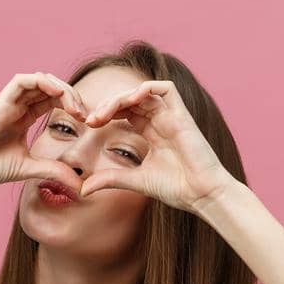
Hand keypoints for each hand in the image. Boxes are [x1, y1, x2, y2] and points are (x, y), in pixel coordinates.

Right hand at [0, 72, 90, 196]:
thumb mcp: (29, 169)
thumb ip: (53, 171)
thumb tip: (80, 184)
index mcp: (23, 118)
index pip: (53, 100)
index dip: (72, 105)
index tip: (86, 122)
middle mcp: (17, 107)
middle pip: (50, 87)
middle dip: (71, 95)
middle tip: (84, 114)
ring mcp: (8, 103)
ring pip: (38, 79)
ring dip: (60, 87)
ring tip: (73, 105)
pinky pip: (21, 81)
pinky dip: (40, 81)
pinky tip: (56, 93)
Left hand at [77, 80, 238, 212]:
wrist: (202, 195)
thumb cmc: (176, 189)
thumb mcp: (134, 181)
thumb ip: (110, 179)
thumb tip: (81, 188)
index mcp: (151, 132)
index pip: (124, 111)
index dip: (105, 113)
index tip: (89, 125)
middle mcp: (161, 120)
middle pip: (130, 99)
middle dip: (108, 105)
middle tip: (91, 120)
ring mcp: (172, 116)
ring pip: (142, 91)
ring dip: (121, 97)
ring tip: (104, 113)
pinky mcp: (183, 115)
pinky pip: (165, 88)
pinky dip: (146, 88)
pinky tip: (129, 101)